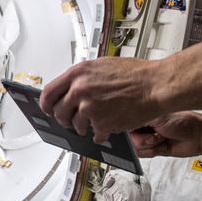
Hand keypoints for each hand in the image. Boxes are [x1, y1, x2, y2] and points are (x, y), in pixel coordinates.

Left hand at [38, 56, 160, 141]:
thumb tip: (70, 89)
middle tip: (70, 120)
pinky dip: (100, 134)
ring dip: (82, 127)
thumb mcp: (102, 66)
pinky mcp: (102, 123)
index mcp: (78, 73)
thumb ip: (84, 77)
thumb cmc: (135, 74)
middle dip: (63, 118)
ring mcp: (90, 107)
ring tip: (93, 123)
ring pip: (75, 125)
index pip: (49, 92)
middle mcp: (80, 89)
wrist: (155, 85)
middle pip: (58, 111)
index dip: (46, 104)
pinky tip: (106, 128)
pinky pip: (94, 134)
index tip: (48, 109)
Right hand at [130, 112, 201, 158]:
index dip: (125, 127)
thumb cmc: (183, 121)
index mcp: (144, 114)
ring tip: (161, 138)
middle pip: (127, 137)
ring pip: (135, 147)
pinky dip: (152, 151)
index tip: (131, 130)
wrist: (199, 136)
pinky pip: (143, 154)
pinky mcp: (153, 149)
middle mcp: (144, 126)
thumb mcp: (157, 117)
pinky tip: (162, 145)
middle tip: (154, 133)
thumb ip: (138, 119)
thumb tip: (124, 122)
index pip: (125, 121)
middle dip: (140, 138)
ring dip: (149, 144)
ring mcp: (148, 138)